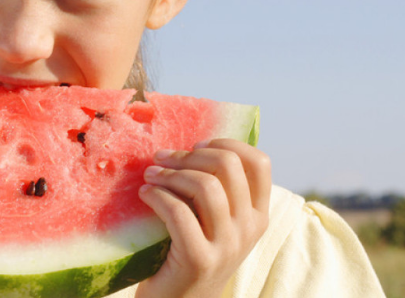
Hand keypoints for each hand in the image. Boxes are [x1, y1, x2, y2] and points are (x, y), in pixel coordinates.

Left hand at [136, 139, 271, 297]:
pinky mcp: (199, 260)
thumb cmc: (190, 251)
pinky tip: (144, 195)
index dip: (226, 144)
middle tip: (161, 159)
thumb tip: (192, 144)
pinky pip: (178, 212)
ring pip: (205, 186)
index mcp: (258, 215)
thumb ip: (216, 190)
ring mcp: (227, 246)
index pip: (259, 162)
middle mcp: (250, 229)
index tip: (195, 146)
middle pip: (228, 166)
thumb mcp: (215, 221)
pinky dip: (157, 196)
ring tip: (149, 176)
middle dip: (189, 155)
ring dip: (169, 174)